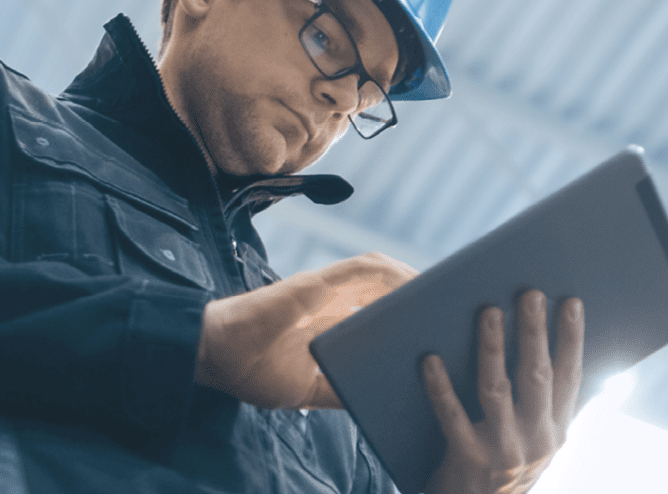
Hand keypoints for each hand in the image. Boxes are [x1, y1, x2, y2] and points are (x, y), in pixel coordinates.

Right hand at [194, 251, 417, 408]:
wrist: (218, 356)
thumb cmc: (254, 371)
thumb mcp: (308, 389)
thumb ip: (338, 389)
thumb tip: (373, 397)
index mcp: (329, 323)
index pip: (376, 308)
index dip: (405, 308)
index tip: (434, 320)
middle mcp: (331, 302)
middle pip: (384, 288)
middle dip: (416, 293)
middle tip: (449, 304)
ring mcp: (324, 289)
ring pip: (378, 272)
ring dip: (409, 278)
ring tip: (439, 291)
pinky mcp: (315, 283)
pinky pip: (360, 269)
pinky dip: (388, 272)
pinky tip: (411, 281)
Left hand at [422, 291, 584, 493]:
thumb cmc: (506, 468)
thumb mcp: (539, 443)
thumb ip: (549, 405)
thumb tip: (557, 349)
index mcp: (557, 431)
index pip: (570, 377)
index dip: (572, 338)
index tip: (570, 301)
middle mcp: (536, 441)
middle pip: (536, 376)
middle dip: (534, 332)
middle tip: (529, 293)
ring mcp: (502, 451)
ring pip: (497, 390)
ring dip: (492, 348)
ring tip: (488, 312)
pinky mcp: (467, 459)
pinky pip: (450, 416)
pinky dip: (440, 386)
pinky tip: (430, 358)